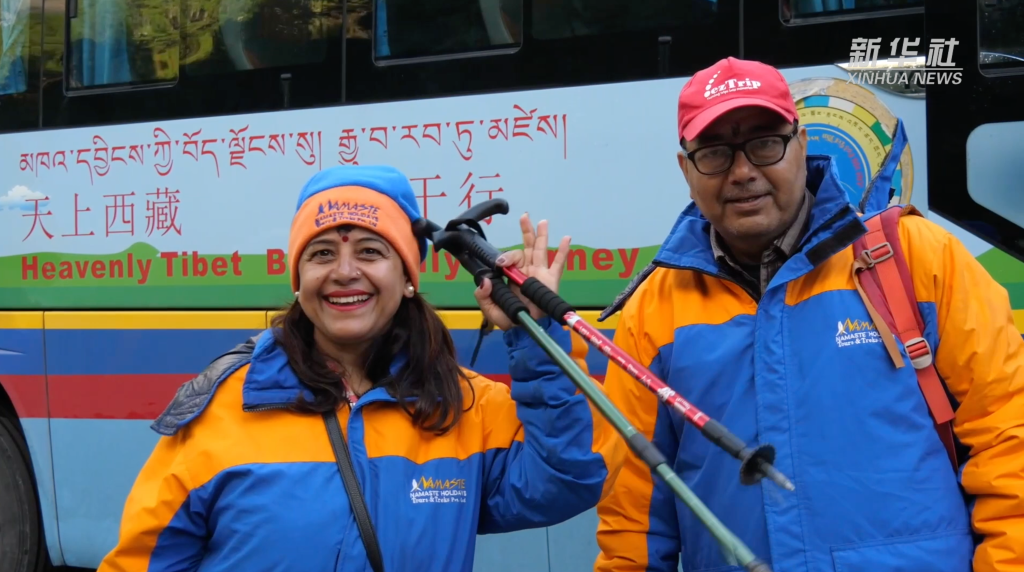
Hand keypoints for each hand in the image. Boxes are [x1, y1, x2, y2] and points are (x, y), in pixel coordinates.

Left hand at [474, 213, 569, 330]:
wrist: (527, 329)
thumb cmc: (510, 318)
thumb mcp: (491, 309)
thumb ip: (483, 296)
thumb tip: (485, 281)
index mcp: (511, 274)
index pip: (509, 259)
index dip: (506, 257)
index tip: (501, 263)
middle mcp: (526, 270)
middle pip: (526, 247)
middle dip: (526, 231)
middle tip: (524, 217)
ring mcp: (540, 273)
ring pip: (541, 250)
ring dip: (542, 235)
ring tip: (543, 222)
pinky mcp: (552, 280)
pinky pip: (558, 263)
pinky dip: (563, 251)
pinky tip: (566, 238)